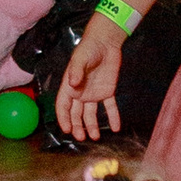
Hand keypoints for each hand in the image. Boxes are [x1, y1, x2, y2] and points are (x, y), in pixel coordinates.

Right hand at [57, 10, 125, 139]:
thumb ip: (76, 71)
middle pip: (76, 113)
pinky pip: (110, 107)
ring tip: (95, 137)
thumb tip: (72, 84)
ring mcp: (94, 93)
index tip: (66, 130)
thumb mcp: (80, 59)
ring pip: (91, 114)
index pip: (63, 106)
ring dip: (92, 125)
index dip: (63, 118)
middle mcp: (80, 93)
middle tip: (81, 137)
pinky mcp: (107, 91)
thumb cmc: (89, 49)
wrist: (106, 42)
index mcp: (70, 86)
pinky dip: (113, 117)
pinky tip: (116, 127)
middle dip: (77, 126)